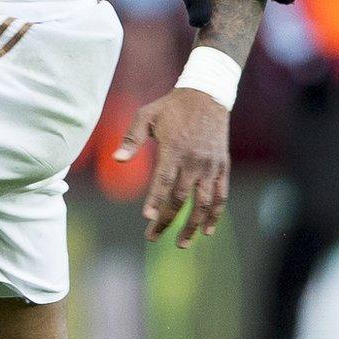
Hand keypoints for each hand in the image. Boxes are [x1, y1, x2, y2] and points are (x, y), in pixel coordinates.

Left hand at [114, 87, 228, 247]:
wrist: (207, 96)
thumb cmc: (171, 107)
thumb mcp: (145, 116)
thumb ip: (130, 139)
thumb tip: (116, 160)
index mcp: (173, 148)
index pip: (163, 181)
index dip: (155, 201)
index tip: (147, 218)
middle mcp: (194, 160)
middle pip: (181, 198)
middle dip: (167, 220)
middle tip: (152, 237)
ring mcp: (210, 166)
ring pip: (204, 203)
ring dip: (193, 225)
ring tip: (181, 242)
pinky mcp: (222, 167)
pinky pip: (220, 196)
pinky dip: (215, 214)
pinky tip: (206, 230)